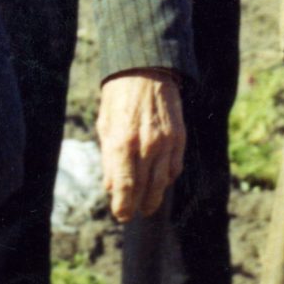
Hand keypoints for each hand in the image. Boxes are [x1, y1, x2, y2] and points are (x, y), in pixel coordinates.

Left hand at [95, 69, 185, 220]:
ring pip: (162, 183)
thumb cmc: (118, 95)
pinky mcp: (179, 138)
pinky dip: (167, 179)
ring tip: (146, 205)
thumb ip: (108, 158)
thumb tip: (110, 186)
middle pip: (144, 189)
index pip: (124, 187)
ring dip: (153, 197)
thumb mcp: (104, 124)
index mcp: (122, 142)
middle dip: (137, 205)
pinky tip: (160, 182)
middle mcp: (146, 146)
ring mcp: (165, 143)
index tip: (121, 215)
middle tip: (131, 213)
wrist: (146, 69)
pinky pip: (175, 168)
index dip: (122, 206)